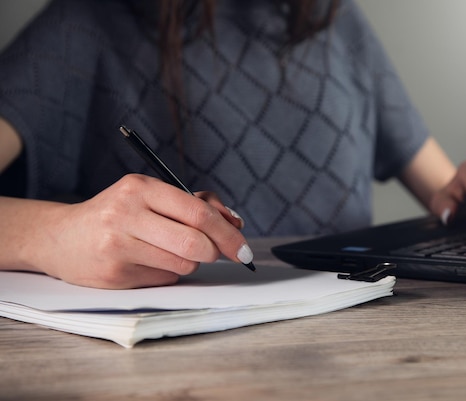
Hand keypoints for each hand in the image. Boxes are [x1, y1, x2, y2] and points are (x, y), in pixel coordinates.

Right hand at [25, 174, 248, 288]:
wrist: (61, 237)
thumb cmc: (119, 214)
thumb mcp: (152, 197)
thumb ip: (196, 204)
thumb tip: (235, 222)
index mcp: (141, 187)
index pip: (198, 212)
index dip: (228, 233)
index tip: (243, 248)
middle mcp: (127, 213)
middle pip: (195, 242)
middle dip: (215, 252)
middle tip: (215, 253)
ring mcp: (118, 245)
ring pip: (184, 263)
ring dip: (189, 261)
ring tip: (166, 249)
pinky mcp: (115, 274)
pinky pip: (165, 278)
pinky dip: (168, 271)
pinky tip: (146, 261)